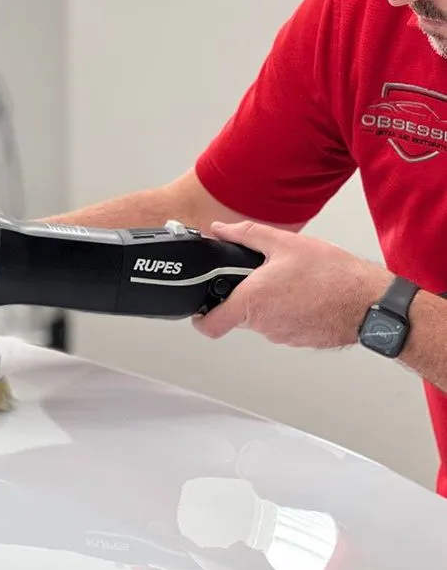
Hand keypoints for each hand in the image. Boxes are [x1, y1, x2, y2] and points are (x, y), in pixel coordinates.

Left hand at [193, 220, 391, 347]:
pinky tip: (303, 292)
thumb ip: (245, 235)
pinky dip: (286, 310)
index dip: (201, 317)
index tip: (200, 307)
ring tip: (288, 280)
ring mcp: (282, 335)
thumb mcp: (284, 243)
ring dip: (267, 302)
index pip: (211, 325)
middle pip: (238, 315)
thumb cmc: (331, 275)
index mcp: (253, 301)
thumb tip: (220, 230)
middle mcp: (264, 324)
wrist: (368, 301)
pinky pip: (282, 324)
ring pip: (262, 319)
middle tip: (258, 274)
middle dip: (243, 295)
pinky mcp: (299, 339)